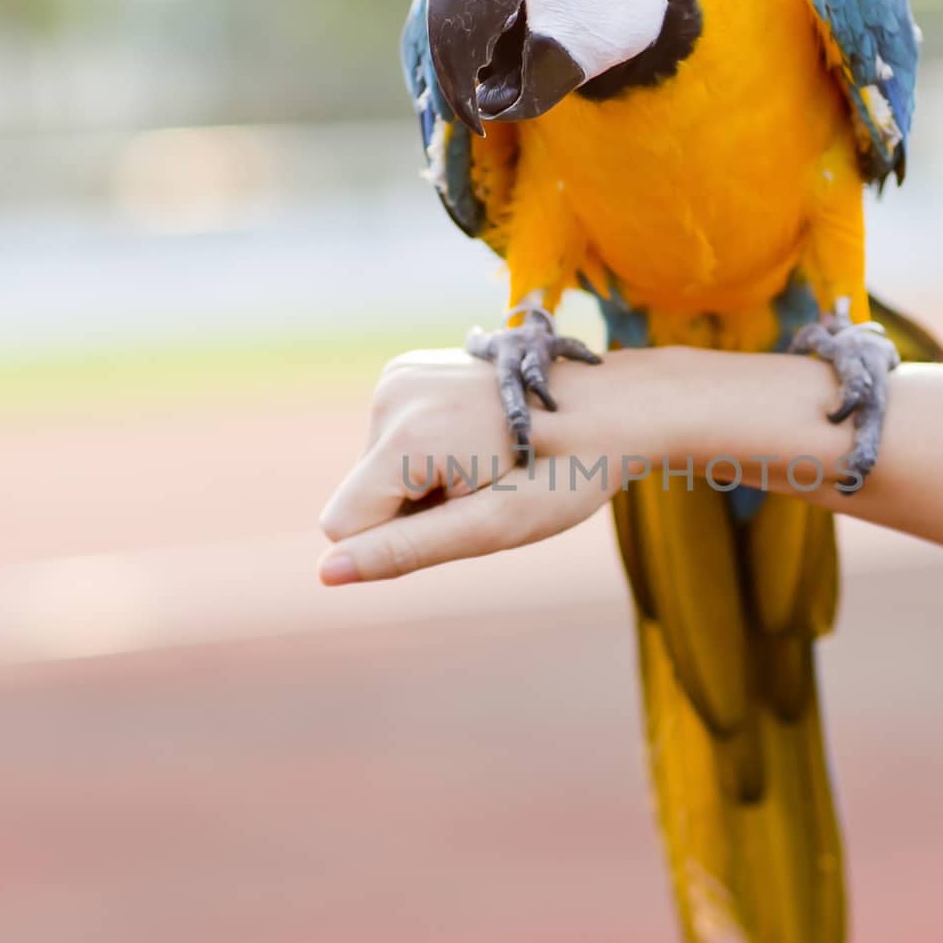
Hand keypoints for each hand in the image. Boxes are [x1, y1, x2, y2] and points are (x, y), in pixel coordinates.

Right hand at [317, 349, 617, 582]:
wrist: (616, 406)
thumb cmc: (565, 475)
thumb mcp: (491, 527)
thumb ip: (404, 550)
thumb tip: (326, 574)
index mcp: (405, 435)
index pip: (343, 524)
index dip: (400, 538)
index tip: (465, 512)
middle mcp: (391, 394)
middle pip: (362, 494)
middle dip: (415, 508)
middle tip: (487, 488)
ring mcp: (401, 373)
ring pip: (378, 469)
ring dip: (426, 482)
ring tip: (489, 463)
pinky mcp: (412, 368)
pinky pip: (394, 438)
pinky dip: (430, 453)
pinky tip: (481, 441)